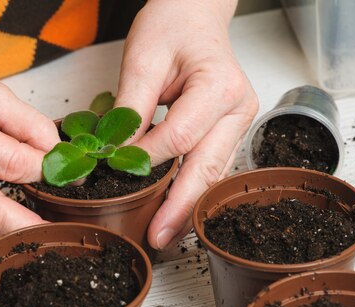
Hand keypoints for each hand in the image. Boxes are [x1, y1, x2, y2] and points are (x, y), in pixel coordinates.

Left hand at [115, 0, 258, 249]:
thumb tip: (116, 154)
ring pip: (213, 175)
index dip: (147, 159)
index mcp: (220, 86)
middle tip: (157, 236)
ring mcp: (238, 123)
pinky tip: (175, 210)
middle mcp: (238, 108)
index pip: (180, 137)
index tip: (117, 171)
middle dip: (179, 206)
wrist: (193, 15)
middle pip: (206, 168)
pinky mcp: (229, 132)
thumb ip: (131, 109)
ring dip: (188, 206)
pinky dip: (192, 190)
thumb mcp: (142, 59)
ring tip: (165, 233)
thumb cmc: (172, 28)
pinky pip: (211, 167)